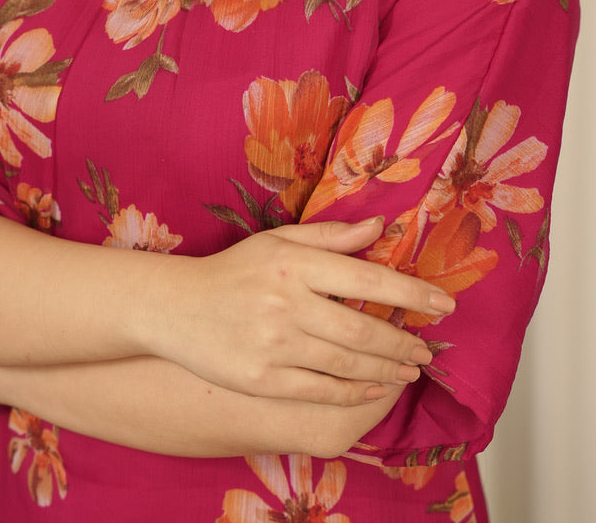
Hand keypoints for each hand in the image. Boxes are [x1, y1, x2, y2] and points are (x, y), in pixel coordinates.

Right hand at [146, 218, 453, 405]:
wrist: (175, 307)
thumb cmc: (233, 271)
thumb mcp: (277, 241)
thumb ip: (330, 236)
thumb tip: (378, 227)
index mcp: (294, 263)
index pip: (367, 278)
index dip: (411, 295)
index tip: (443, 305)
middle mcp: (288, 303)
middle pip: (364, 330)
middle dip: (405, 342)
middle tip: (428, 349)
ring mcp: (276, 345)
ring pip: (349, 364)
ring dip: (389, 369)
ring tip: (410, 370)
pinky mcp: (264, 379)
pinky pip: (323, 390)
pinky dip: (357, 392)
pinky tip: (377, 388)